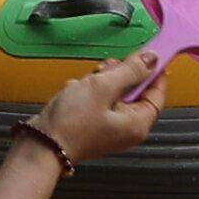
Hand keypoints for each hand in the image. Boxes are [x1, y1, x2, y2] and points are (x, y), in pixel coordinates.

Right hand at [33, 48, 172, 164]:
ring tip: (84, 86)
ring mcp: (109, 126)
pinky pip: (96, 99)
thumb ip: (130, 70)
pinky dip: (86, 92)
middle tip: (105, 71)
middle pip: (134, 89)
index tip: (148, 53)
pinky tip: (74, 94)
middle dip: (117, 75)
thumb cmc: (71, 124)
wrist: (41, 145)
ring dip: (98, 82)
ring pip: (112, 91)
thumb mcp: (103, 87)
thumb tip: (151, 59)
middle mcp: (127, 128)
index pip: (157, 91)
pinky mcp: (92, 124)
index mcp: (138, 122)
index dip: (154, 71)